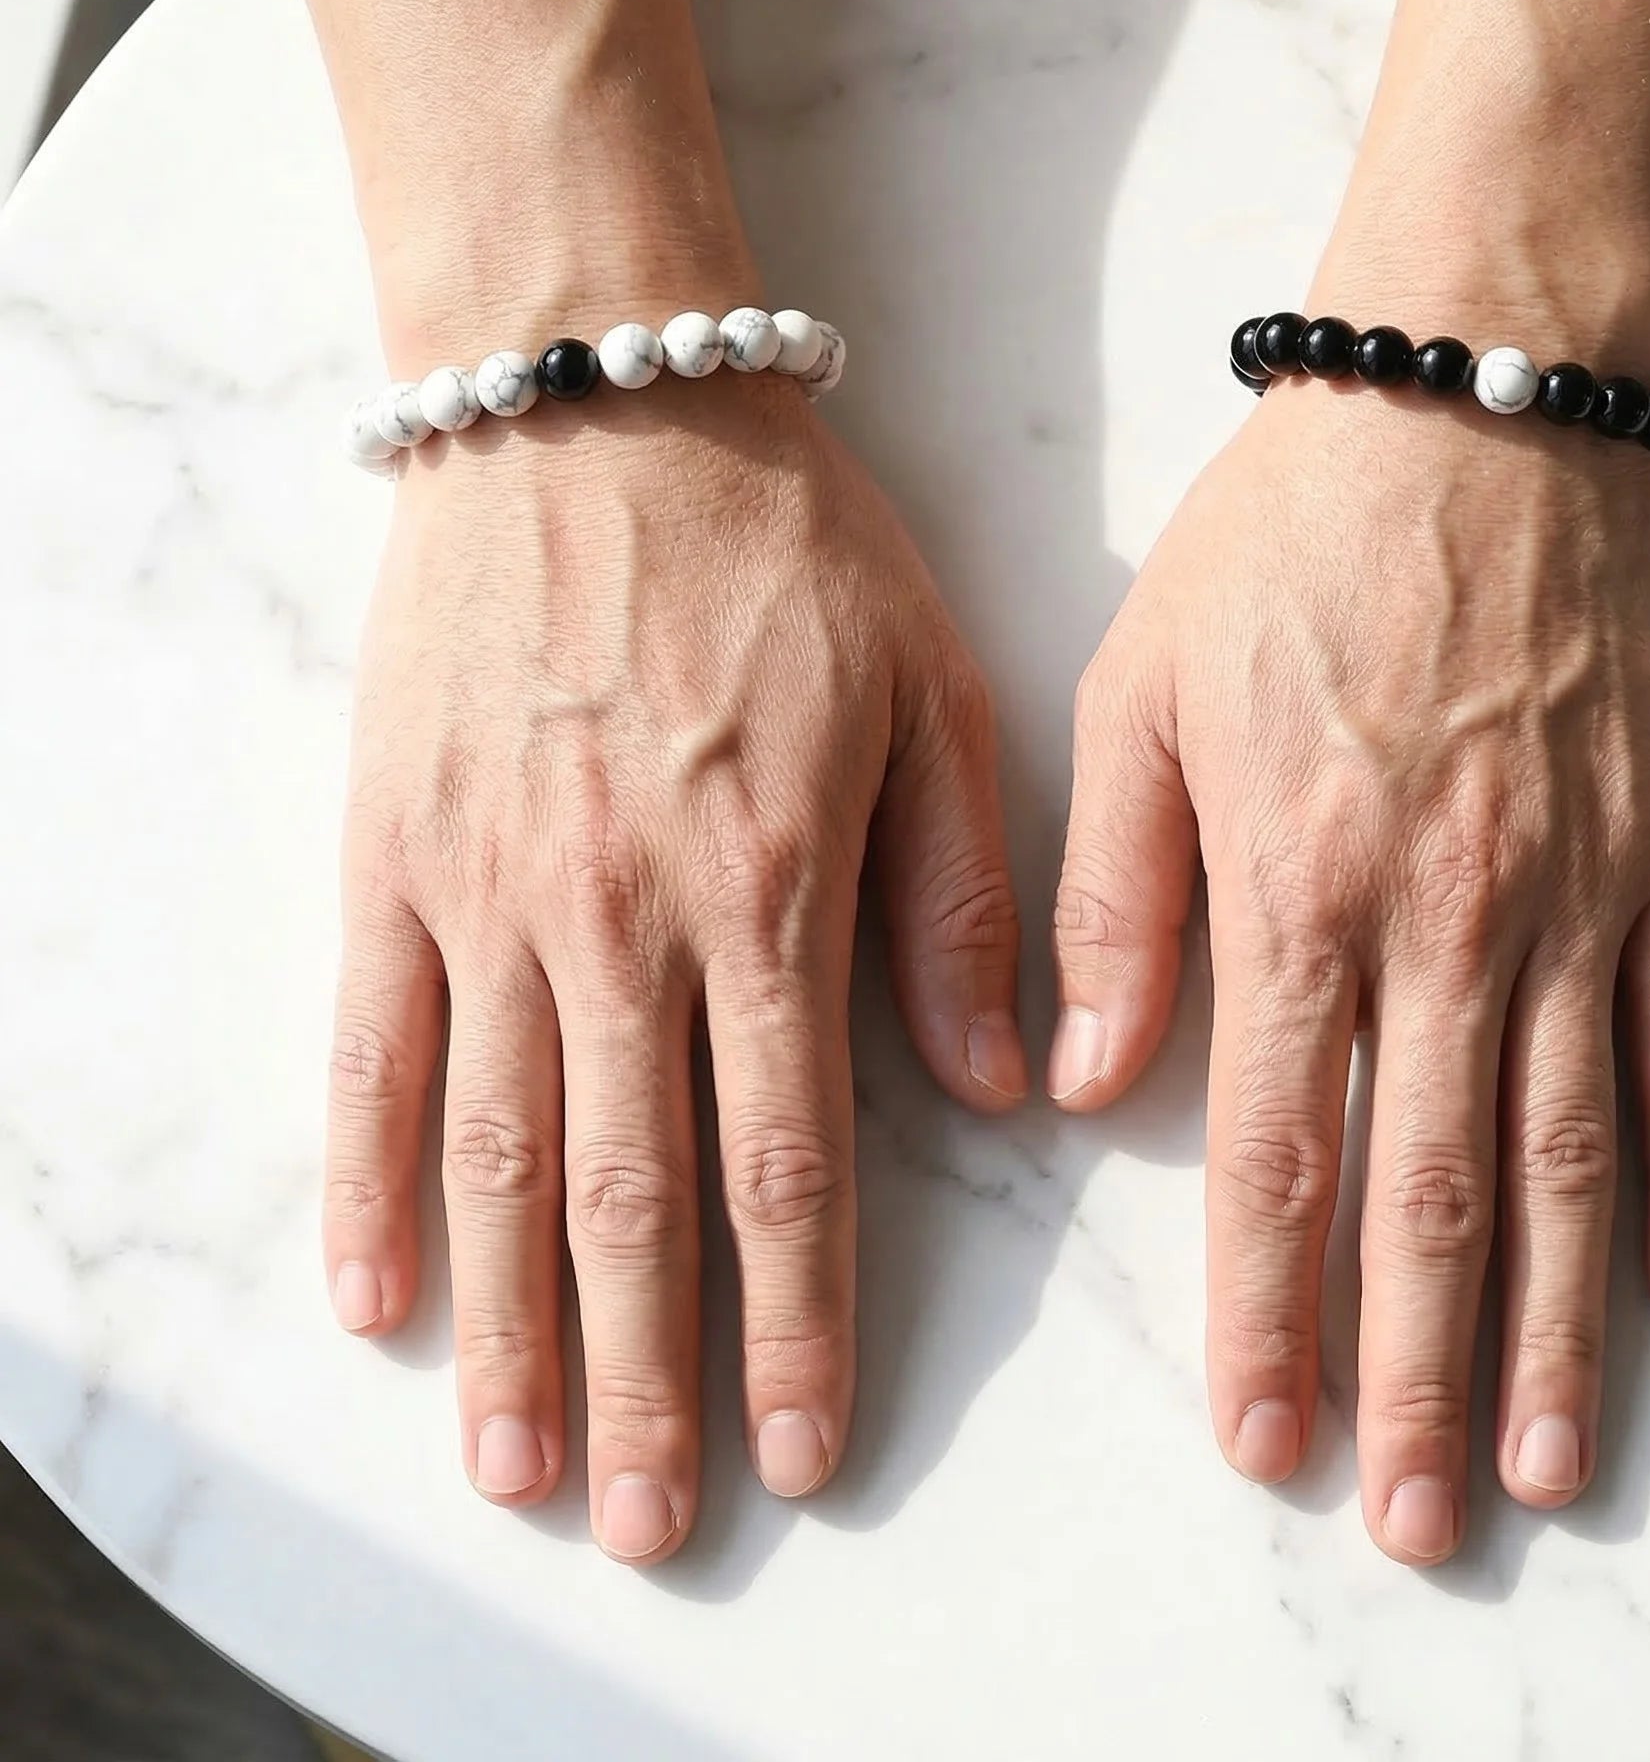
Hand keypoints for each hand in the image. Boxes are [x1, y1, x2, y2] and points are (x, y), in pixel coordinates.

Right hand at [322, 378, 1022, 1562]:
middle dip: (649, 1378)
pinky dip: (374, 1177)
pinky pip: (373, 1044)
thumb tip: (1002, 1082)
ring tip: (517, 1466)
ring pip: (503, 1154)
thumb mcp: (933, 694)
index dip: (798, 1322)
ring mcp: (490, 892)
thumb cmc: (787, 546)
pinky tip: (379, 1295)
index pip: (789, 1159)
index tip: (800, 1449)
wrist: (601, 404)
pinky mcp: (395, 851)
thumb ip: (960, 896)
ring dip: (512, 1326)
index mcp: (769, 888)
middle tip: (647, 1520)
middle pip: (637, 1197)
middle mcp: (621, 918)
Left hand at [1050, 346, 1649, 1564]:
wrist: (1470, 400)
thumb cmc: (1287, 541)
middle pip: (1431, 1190)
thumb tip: (1088, 1076)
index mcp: (1295, 880)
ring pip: (1567, 1152)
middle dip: (1412, 1373)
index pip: (1277, 1148)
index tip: (1266, 1439)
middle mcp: (1442, 914)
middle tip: (1410, 1518)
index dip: (1270, 1310)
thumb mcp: (1140, 691)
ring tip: (1544, 1461)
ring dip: (1554, 1325)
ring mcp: (1573, 891)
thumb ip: (1113, 893)